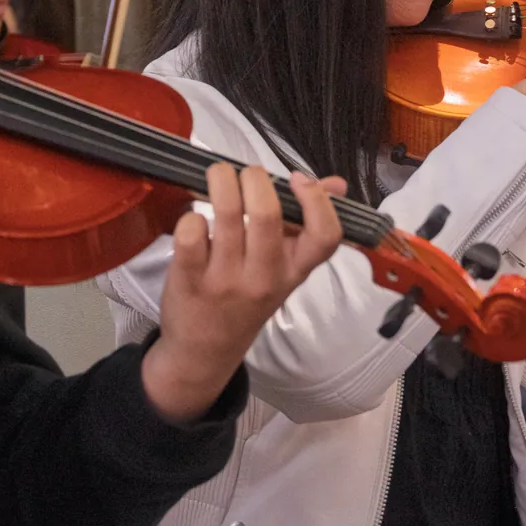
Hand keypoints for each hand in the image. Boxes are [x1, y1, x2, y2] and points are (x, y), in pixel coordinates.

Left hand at [143, 164, 345, 421]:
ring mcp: (226, 279)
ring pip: (226, 214)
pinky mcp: (190, 278)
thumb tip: (335, 184)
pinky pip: (190, 233)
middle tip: (244, 175)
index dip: (316, 200)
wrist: (205, 350)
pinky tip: (194, 219)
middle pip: (267, 214)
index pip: (324, 236)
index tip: (298, 180)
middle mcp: (264, 276)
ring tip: (218, 176)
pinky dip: (190, 216)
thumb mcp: (284, 270)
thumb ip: (306, 224)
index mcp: (293, 270)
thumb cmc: (247, 300)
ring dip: (220, 181)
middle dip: (254, 178)